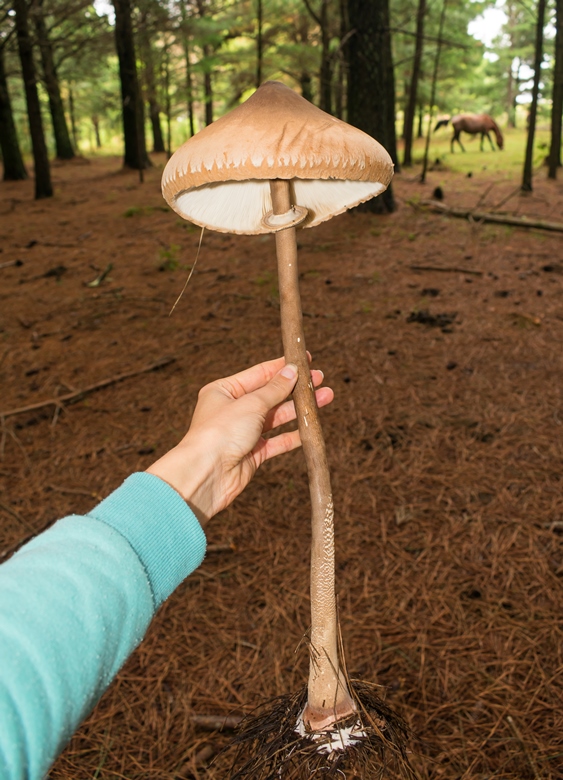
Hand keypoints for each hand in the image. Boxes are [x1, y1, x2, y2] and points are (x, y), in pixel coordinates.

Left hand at [146, 356, 332, 524]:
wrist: (206, 474)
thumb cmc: (220, 432)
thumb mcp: (251, 403)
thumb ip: (274, 389)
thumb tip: (292, 371)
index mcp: (224, 391)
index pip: (259, 374)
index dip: (283, 367)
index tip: (306, 360)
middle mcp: (233, 410)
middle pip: (271, 395)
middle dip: (296, 388)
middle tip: (320, 380)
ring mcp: (243, 432)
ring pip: (277, 417)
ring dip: (299, 409)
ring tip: (326, 398)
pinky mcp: (252, 453)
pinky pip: (277, 441)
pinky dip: (294, 435)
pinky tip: (311, 428)